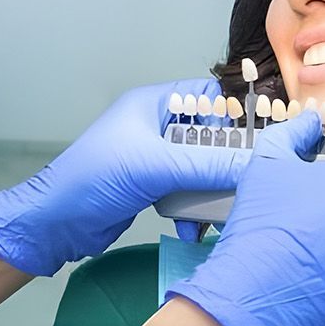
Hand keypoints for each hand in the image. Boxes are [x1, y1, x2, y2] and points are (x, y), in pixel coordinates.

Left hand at [0, 78, 251, 275]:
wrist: (54, 224)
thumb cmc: (94, 179)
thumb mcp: (154, 167)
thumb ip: (206, 165)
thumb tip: (257, 168)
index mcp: (154, 105)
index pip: (210, 96)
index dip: (240, 113)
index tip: (270, 135)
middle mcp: (157, 127)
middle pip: (211, 136)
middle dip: (230, 161)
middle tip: (253, 181)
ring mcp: (154, 159)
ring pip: (202, 168)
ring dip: (213, 191)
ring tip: (224, 213)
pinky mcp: (152, 188)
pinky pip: (188, 193)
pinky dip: (195, 210)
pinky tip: (195, 229)